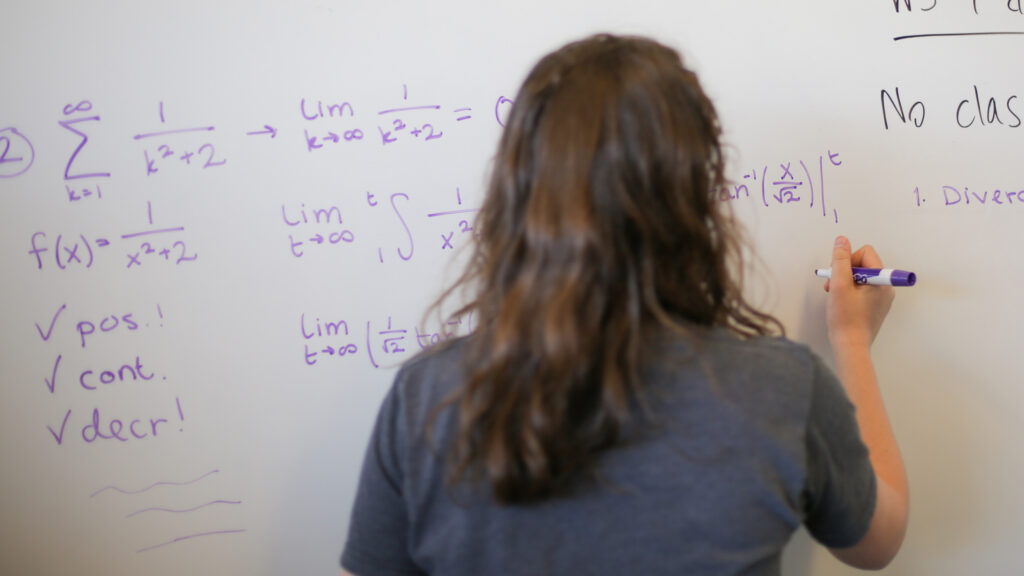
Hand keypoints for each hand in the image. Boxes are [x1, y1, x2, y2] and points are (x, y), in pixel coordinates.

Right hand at [824, 236, 893, 350]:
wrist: (851, 347)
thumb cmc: (845, 319)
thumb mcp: (839, 285)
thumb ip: (840, 260)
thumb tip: (842, 240)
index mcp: (881, 280)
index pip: (865, 253)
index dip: (848, 260)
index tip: (838, 275)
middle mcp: (886, 287)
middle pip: (863, 265)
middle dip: (844, 272)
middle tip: (832, 286)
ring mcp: (882, 298)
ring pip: (861, 277)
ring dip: (845, 282)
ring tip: (834, 296)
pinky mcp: (876, 306)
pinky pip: (863, 289)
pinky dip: (849, 292)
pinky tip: (841, 303)